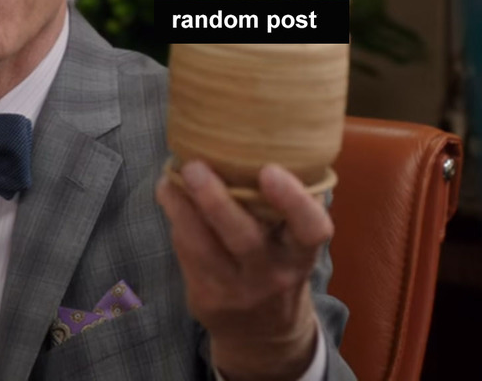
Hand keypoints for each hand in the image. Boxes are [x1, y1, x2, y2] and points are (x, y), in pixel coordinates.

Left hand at [155, 160, 333, 380]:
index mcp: (301, 255)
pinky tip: (169, 195)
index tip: (270, 170)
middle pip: (243, 238)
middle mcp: (272, 275)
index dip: (293, 200)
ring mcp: (236, 291)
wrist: (264, 338)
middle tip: (195, 165)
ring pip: (202, 246)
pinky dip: (176, 220)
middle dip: (215, 199)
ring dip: (181, 207)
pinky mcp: (206, 298)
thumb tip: (249, 142)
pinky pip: (187, 254)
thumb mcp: (294, 245)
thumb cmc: (279, 268)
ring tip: (170, 176)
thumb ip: (282, 209)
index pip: (311, 230)